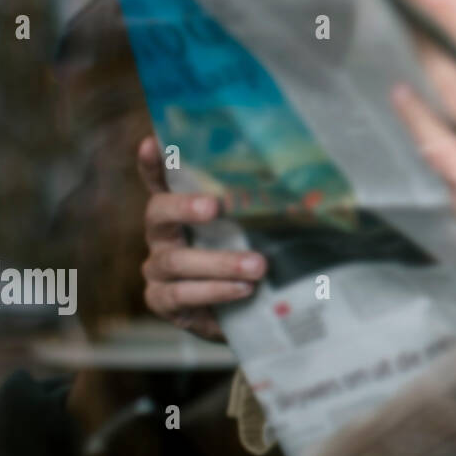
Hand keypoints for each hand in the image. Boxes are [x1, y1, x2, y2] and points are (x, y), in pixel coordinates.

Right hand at [137, 135, 267, 341]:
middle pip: (158, 213)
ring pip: (177, 260)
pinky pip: (182, 294)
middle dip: (184, 207)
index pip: (163, 181)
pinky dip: (216, 290)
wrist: (245, 314)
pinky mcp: (162, 300)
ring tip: (257, 266)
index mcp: (183, 210)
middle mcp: (164, 235)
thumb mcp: (257, 231)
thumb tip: (304, 185)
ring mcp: (158, 268)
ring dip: (220, 262)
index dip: (154, 163)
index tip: (152, 141)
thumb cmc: (251, 259)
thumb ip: (261, 210)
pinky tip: (243, 289)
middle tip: (214, 206)